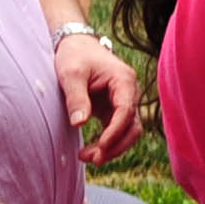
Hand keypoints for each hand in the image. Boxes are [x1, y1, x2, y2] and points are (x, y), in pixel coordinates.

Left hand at [51, 29, 143, 166]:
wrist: (76, 44)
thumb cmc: (74, 55)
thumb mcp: (70, 74)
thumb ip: (76, 98)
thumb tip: (79, 124)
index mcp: (123, 80)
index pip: (126, 111)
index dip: (115, 131)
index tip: (101, 146)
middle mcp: (129, 92)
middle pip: (133, 126)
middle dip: (116, 145)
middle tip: (93, 159)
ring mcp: (123, 101)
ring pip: (128, 131)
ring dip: (113, 148)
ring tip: (87, 158)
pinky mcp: (114, 108)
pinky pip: (118, 130)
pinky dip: (107, 143)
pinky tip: (90, 151)